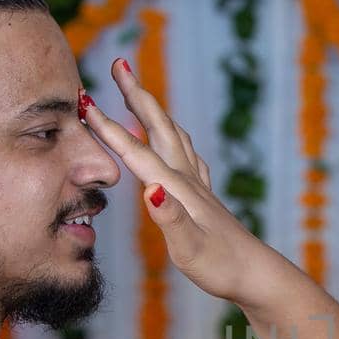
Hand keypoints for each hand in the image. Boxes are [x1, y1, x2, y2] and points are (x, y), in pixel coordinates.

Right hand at [82, 58, 290, 306]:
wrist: (255, 274)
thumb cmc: (221, 266)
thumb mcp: (190, 249)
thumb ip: (170, 220)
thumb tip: (150, 190)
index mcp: (176, 189)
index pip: (136, 152)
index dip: (108, 127)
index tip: (83, 100)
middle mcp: (187, 180)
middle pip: (158, 127)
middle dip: (136, 95)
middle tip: (119, 64)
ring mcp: (198, 185)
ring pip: (172, 135)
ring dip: (151, 111)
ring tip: (135, 92)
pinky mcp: (204, 195)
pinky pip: (184, 154)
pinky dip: (170, 136)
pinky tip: (170, 139)